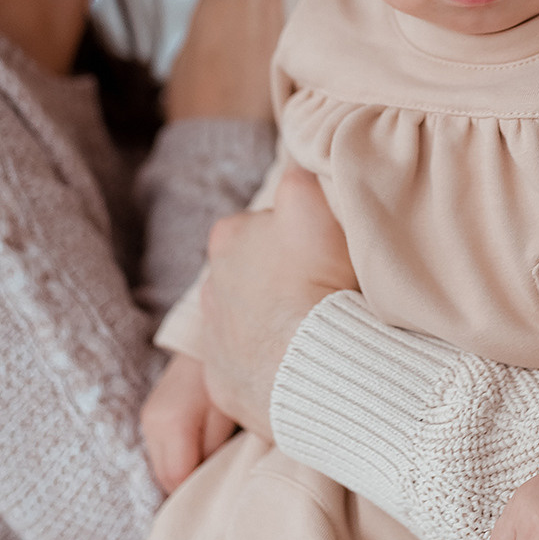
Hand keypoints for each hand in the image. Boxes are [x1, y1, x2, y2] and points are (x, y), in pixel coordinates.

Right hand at [140, 352, 236, 493]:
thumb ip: (215, 450)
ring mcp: (147, 421)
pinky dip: (178, 460)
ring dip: (182, 474)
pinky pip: (161, 454)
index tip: (220, 492)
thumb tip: (207, 483)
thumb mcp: (229, 414)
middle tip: (217, 484)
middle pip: (165, 479)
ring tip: (210, 467)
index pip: (177, 480)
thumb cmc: (228, 375)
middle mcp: (152, 425)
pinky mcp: (149, 417)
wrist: (211, 338)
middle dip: (189, 487)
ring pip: (161, 469)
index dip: (198, 491)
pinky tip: (198, 453)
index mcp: (171, 424)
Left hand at [198, 165, 357, 438]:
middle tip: (325, 291)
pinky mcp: (222, 382)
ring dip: (273, 322)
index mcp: (229, 236)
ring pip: (247, 319)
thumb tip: (298, 157)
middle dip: (282, 279)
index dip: (304, 236)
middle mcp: (210, 284)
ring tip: (316, 331)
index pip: (269, 225)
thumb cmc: (319, 280)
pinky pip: (248, 367)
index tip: (328, 252)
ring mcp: (215, 337)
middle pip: (255, 272)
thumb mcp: (311, 203)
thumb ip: (301, 175)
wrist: (317, 366)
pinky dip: (270, 366)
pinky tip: (301, 365)